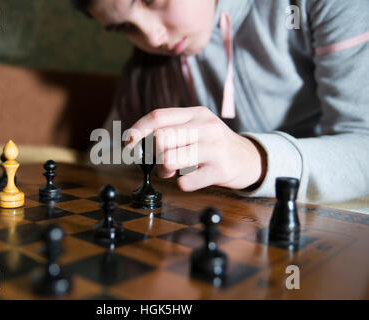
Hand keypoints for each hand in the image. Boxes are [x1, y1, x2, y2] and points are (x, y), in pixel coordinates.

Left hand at [125, 107, 266, 190]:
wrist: (249, 159)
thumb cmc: (214, 145)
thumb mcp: (197, 128)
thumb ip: (171, 129)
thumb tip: (136, 141)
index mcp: (196, 114)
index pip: (158, 116)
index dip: (138, 130)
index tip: (128, 143)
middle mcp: (206, 127)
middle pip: (161, 138)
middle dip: (154, 155)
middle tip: (160, 163)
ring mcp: (214, 148)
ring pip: (170, 160)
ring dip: (165, 171)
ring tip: (173, 171)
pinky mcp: (220, 170)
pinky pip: (185, 182)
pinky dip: (182, 184)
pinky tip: (191, 178)